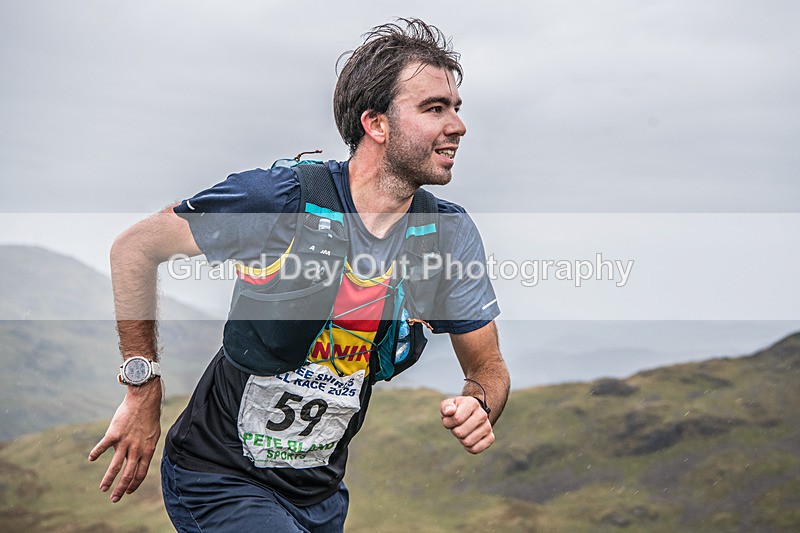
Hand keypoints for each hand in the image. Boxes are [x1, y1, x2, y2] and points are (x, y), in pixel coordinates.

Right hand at [88, 386, 160, 502]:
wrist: (144, 401)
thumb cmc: (149, 417)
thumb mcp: (153, 435)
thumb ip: (145, 448)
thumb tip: (137, 457)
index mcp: (147, 450)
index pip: (141, 473)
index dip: (134, 484)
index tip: (129, 492)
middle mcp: (136, 449)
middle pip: (128, 474)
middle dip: (121, 489)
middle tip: (114, 499)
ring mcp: (125, 443)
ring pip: (115, 466)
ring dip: (108, 479)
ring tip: (102, 489)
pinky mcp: (114, 434)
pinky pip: (103, 447)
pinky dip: (96, 453)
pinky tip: (91, 458)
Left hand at [440, 396, 494, 453]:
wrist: (471, 414)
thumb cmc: (457, 410)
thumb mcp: (448, 405)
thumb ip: (446, 406)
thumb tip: (449, 412)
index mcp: (472, 403)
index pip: (456, 419)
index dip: (448, 422)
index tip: (449, 418)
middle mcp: (483, 414)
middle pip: (460, 433)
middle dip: (455, 431)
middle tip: (457, 426)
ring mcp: (488, 426)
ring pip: (467, 442)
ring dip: (461, 439)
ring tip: (463, 431)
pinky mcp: (490, 438)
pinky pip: (475, 449)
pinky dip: (468, 447)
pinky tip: (469, 439)